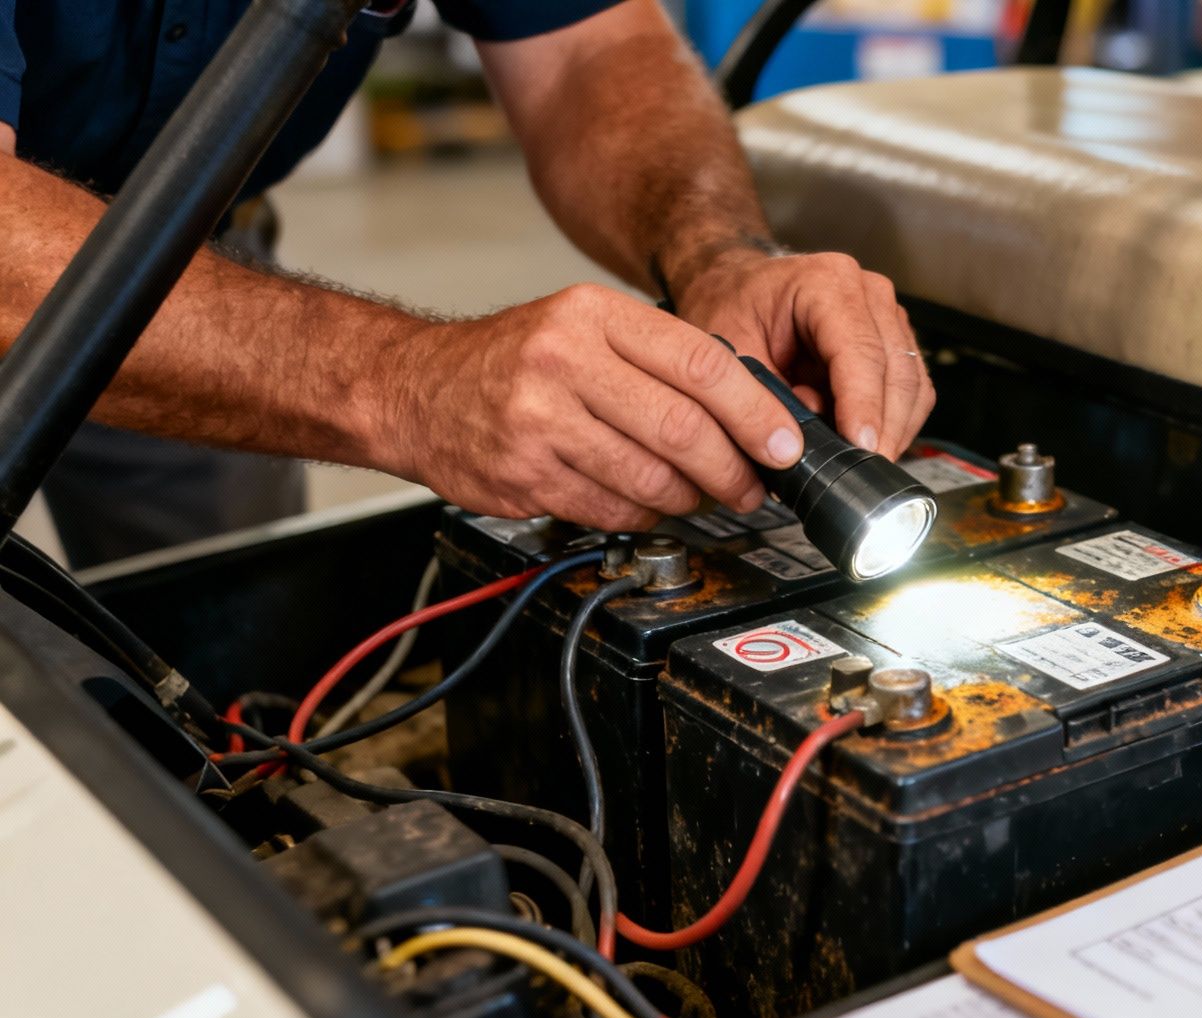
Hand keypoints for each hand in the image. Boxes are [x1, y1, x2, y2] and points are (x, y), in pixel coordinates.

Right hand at [379, 283, 804, 529]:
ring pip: (652, 476)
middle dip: (734, 468)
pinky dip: (644, 514)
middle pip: (684, 427)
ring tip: (701, 495)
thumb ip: (657, 357)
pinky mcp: (525, 474)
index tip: (785, 443)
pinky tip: (649, 504)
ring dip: (692, 498)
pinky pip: (612, 507)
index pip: (702, 363)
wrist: (412, 388)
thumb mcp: (583, 327)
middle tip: (753, 485)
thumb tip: (747, 408)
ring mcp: (540, 421)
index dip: (756, 412)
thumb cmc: (511, 360)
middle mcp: (565, 361)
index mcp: (593, 316)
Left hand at [671, 248, 934, 458]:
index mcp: (826, 283)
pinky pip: (912, 392)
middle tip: (862, 472)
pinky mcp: (895, 343)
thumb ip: (763, 397)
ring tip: (854, 459)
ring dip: (892, 430)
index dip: (864, 405)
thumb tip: (798, 447)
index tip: (862, 447)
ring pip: (913, 386)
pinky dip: (894, 424)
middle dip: (884, 428)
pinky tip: (864, 443)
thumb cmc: (733, 310)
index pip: (860, 351)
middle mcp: (868, 294)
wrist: (739, 291)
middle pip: (897, 371)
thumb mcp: (731, 351)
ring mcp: (887, 316)